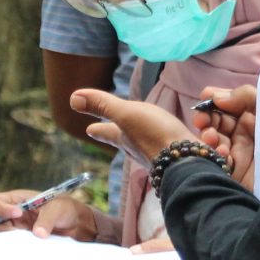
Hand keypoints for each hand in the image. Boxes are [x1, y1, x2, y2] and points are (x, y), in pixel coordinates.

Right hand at [0, 190, 110, 241]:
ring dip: (11, 243)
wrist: (76, 224)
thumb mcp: (56, 209)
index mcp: (15, 200)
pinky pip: (15, 249)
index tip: (18, 214)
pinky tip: (28, 254)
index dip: (0, 208)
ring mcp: (17, 231)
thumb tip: (38, 234)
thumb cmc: (64, 209)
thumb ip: (47, 220)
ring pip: (3, 240)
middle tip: (19, 234)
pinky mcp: (23, 244)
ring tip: (28, 244)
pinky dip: (19, 252)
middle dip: (4, 230)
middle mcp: (11, 217)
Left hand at [71, 89, 193, 167]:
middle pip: (124, 140)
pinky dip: (161, 142)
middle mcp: (138, 149)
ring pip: (143, 145)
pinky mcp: (175, 157)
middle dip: (116, 135)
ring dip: (137, 140)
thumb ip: (103, 105)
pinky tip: (168, 142)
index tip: (89, 129)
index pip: (107, 131)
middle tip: (102, 132)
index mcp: (124, 138)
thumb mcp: (126, 115)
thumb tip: (72, 98)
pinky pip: (164, 147)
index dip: (98, 129)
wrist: (187, 160)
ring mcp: (157, 155)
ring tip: (136, 136)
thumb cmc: (154, 136)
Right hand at [191, 87, 258, 190]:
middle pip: (215, 123)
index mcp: (253, 117)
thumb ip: (245, 96)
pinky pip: (217, 162)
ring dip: (208, 137)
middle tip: (201, 121)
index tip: (204, 97)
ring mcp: (238, 154)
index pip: (226, 105)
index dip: (213, 101)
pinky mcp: (235, 173)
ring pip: (212, 141)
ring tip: (211, 138)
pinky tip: (222, 154)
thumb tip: (216, 97)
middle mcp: (244, 135)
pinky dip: (215, 156)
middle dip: (206, 120)